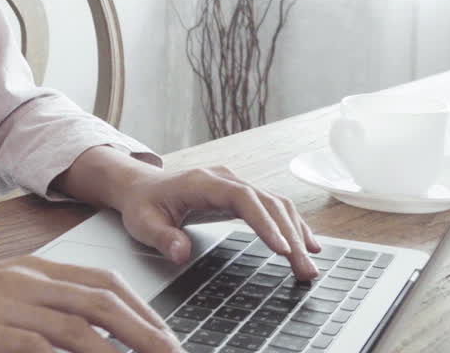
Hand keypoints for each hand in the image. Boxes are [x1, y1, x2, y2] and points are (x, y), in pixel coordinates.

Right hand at [0, 256, 182, 352]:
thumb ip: (35, 301)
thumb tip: (79, 328)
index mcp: (30, 269)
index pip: (100, 281)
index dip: (140, 308)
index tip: (166, 334)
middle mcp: (26, 283)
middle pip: (102, 304)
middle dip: (146, 333)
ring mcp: (9, 308)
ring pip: (81, 331)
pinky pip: (42, 352)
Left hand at [118, 165, 321, 279]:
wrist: (140, 186)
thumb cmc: (143, 204)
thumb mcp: (142, 223)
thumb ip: (161, 237)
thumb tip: (180, 253)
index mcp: (203, 182)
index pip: (244, 199)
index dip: (265, 223)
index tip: (282, 249)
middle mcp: (225, 180)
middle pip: (268, 203)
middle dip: (291, 236)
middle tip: (305, 270)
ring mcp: (235, 186)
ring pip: (276, 205)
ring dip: (296, 233)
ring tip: (309, 266)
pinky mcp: (241, 196)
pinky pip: (272, 208)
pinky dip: (291, 226)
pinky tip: (306, 245)